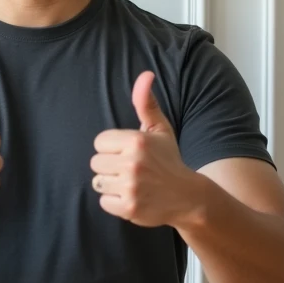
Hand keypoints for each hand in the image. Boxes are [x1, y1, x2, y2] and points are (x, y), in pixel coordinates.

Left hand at [90, 71, 196, 227]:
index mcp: (136, 140)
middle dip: (110, 166)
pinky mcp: (128, 208)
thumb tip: (145, 74)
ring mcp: (130, 187)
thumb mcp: (159, 129)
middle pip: (96, 162)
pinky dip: (115, 202)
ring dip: (111, 184)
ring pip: (98, 182)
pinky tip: (132, 197)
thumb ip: (146, 103)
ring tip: (131, 183)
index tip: (128, 152)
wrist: (188, 197)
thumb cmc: (169, 159)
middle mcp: (132, 162)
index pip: (99, 142)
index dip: (112, 148)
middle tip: (130, 169)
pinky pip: (104, 202)